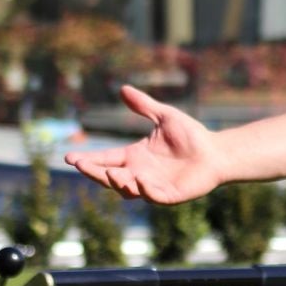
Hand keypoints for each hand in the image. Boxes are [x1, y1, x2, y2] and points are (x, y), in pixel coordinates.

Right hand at [65, 85, 223, 203]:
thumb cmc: (191, 135)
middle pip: (110, 177)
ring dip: (118, 183)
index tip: (69, 157)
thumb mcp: (164, 116)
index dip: (89, 159)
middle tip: (80, 165)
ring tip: (111, 173)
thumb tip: (123, 88)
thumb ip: (144, 106)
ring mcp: (153, 186)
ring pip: (128, 190)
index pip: (106, 159)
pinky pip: (155, 197)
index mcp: (134, 157)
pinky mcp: (170, 196)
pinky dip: (146, 191)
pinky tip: (139, 182)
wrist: (216, 152)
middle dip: (94, 172)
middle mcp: (139, 173)